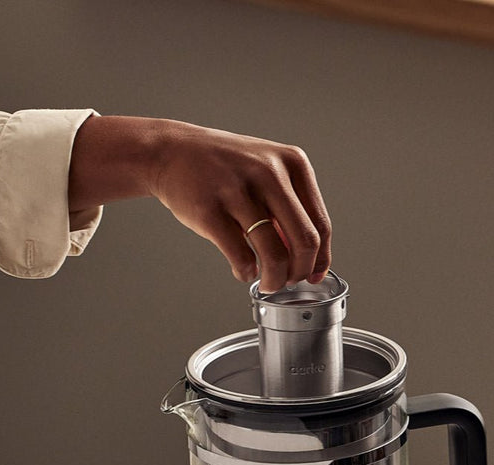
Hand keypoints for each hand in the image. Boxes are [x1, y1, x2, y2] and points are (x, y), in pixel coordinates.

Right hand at [68, 115, 331, 292]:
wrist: (173, 152)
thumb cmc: (223, 169)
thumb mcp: (267, 172)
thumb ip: (289, 208)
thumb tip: (308, 258)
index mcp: (292, 163)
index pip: (321, 224)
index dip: (320, 258)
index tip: (313, 275)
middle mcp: (269, 173)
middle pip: (305, 241)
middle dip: (299, 272)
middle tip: (288, 282)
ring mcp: (238, 191)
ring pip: (274, 254)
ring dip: (274, 279)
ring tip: (267, 283)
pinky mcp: (210, 211)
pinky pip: (241, 256)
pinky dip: (246, 271)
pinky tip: (243, 269)